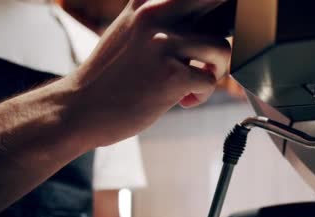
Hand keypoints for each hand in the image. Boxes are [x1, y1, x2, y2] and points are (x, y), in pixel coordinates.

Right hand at [62, 0, 231, 146]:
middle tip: (212, 55)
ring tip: (191, 84)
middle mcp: (155, 14)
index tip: (233, 16)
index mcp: (148, 1)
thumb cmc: (114, 75)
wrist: (81, 109)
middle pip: (221, 6)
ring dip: (214, 72)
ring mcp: (162, 43)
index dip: (223, 9)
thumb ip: (167, 18)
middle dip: (229, 32)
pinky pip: (209, 81)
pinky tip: (180, 100)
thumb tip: (216, 19)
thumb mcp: (134, 30)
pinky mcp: (171, 74)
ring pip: (222, 48)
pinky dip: (200, 95)